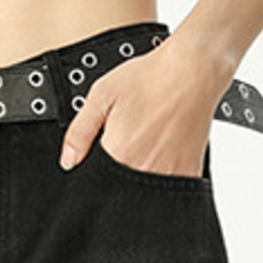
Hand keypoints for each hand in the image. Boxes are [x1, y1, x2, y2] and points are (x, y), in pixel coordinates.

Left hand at [58, 31, 235, 176]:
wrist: (194, 70)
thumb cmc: (151, 77)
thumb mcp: (102, 96)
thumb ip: (79, 133)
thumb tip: (68, 161)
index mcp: (119, 154)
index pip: (97, 182)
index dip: (96, 170)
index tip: (104, 153)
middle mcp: (143, 170)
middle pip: (120, 189)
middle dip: (118, 173)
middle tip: (131, 138)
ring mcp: (168, 175)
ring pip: (143, 192)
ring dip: (140, 175)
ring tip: (147, 142)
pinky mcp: (188, 174)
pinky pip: (168, 190)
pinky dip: (161, 177)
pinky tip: (162, 151)